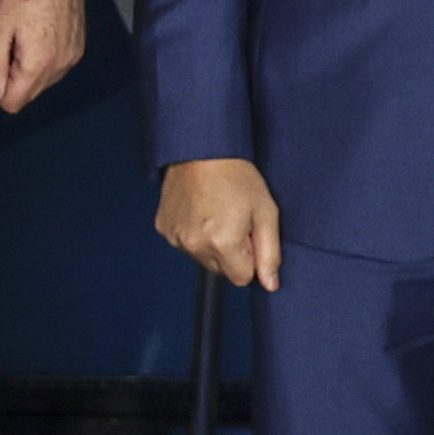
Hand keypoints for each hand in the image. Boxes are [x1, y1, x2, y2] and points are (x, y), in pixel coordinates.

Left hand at [0, 0, 88, 114]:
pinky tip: (37, 36)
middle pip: (30, 95)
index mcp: (38, 64)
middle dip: (14, 80)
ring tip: (23, 39)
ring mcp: (71, 58)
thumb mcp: (0, 29)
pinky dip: (45, 60)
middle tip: (8, 48)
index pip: (14, 103)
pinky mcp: (77, 49)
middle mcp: (59, 66)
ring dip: (30, 70)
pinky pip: (57, 68)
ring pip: (44, 82)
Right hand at [154, 155, 282, 291]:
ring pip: (202, 257)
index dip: (251, 258)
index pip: (242, 278)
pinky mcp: (164, 227)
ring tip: (216, 212)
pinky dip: (193, 233)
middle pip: (221, 270)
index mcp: (223, 244)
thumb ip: (270, 253)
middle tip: (234, 220)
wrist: (202, 149)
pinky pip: (184, 243)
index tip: (249, 234)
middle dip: (231, 252)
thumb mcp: (266, 212)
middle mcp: (195, 245)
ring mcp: (176, 237)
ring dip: (211, 243)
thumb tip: (270, 285)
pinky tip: (199, 210)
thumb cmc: (237, 176)